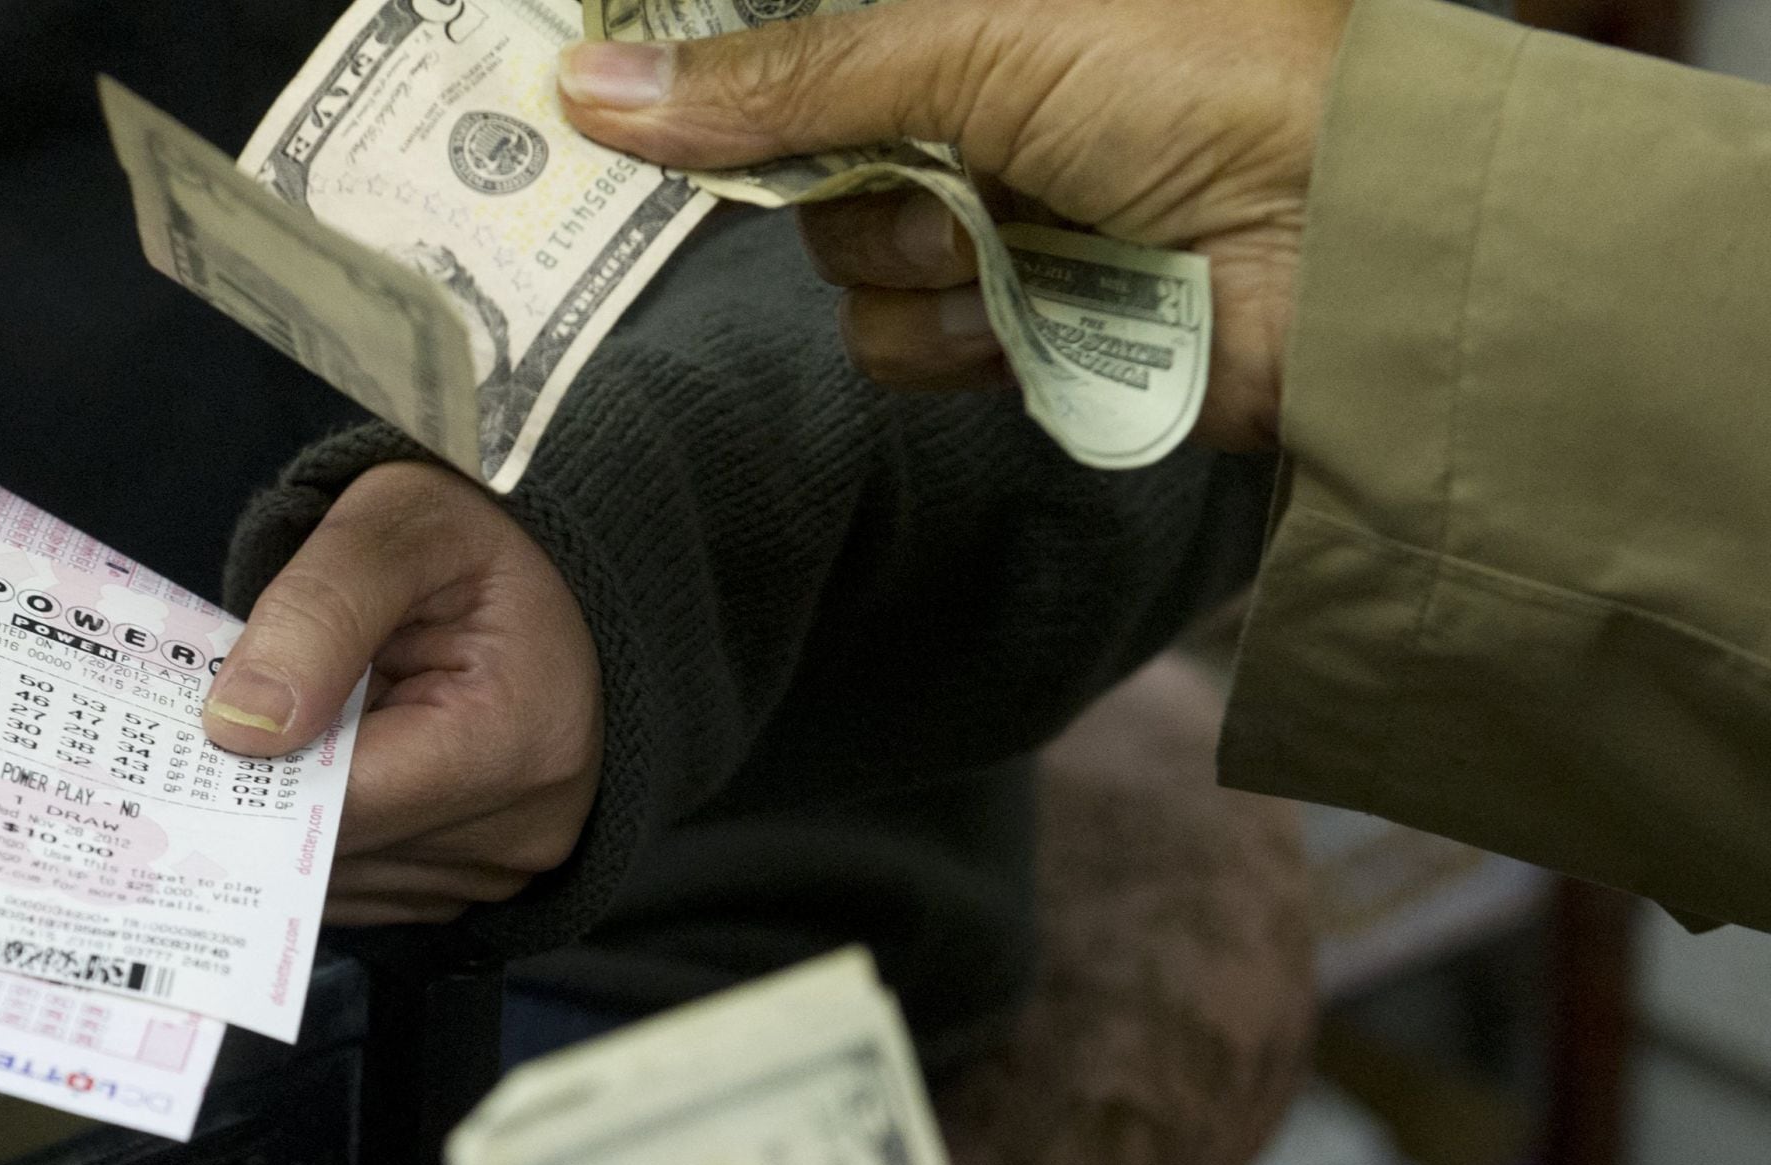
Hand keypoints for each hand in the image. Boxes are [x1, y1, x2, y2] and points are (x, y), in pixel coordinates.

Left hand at [202, 462, 603, 927]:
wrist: (561, 568)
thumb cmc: (483, 533)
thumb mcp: (400, 526)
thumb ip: (316, 612)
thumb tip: (236, 728)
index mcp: (517, 739)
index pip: (344, 800)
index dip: (255, 770)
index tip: (193, 732)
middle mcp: (522, 828)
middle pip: (337, 853)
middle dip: (269, 790)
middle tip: (215, 724)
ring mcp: (506, 867)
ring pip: (341, 881)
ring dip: (296, 814)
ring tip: (290, 729)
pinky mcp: (480, 881)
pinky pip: (368, 882)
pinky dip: (329, 830)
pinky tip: (325, 762)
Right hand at [556, 0, 1351, 448]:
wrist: (1351, 239)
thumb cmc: (1200, 77)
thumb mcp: (976, 38)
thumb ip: (786, 79)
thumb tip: (595, 94)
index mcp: (968, 6)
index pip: (797, 40)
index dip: (716, 72)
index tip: (617, 99)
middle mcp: (973, 100)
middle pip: (801, 155)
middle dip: (857, 172)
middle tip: (939, 161)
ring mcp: (991, 213)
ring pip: (845, 265)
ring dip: (920, 261)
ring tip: (1022, 236)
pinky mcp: (1013, 324)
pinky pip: (900, 348)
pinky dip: (961, 336)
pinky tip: (1038, 308)